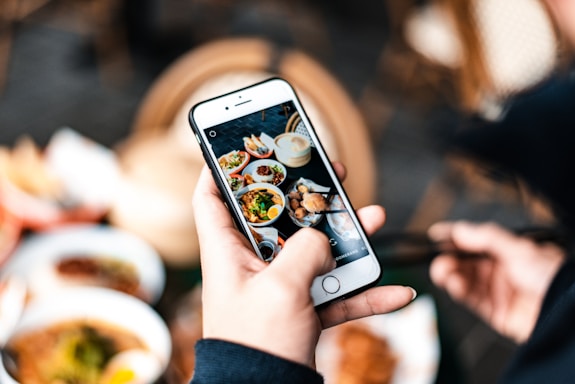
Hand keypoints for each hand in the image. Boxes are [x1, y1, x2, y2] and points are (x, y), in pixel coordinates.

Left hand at [192, 164, 415, 367]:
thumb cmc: (256, 344)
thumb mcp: (280, 289)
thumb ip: (304, 251)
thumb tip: (321, 239)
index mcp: (228, 252)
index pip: (212, 197)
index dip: (219, 168)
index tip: (239, 146)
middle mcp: (252, 264)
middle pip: (277, 216)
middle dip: (304, 193)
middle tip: (329, 170)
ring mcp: (280, 286)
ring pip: (315, 249)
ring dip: (348, 237)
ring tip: (374, 217)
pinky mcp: (303, 308)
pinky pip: (336, 292)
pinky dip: (364, 292)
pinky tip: (396, 292)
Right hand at [429, 221, 564, 342]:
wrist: (566, 314)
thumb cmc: (552, 277)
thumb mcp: (518, 249)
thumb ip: (486, 238)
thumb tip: (459, 229)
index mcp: (509, 249)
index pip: (476, 240)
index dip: (454, 237)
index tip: (434, 235)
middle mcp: (502, 269)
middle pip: (467, 261)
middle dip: (449, 258)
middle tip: (437, 259)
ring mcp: (498, 290)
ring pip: (465, 279)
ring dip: (450, 274)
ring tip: (442, 272)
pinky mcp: (496, 311)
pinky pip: (471, 299)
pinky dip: (459, 291)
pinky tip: (453, 284)